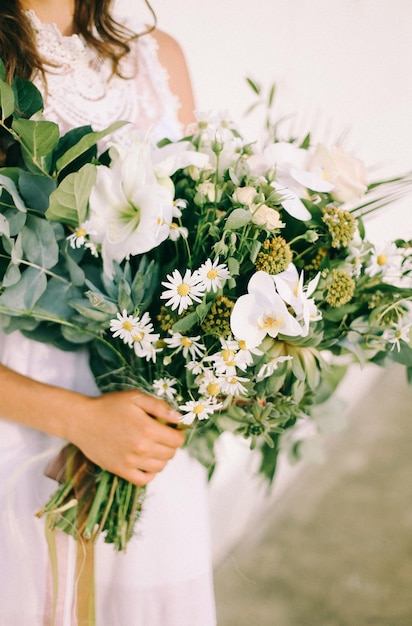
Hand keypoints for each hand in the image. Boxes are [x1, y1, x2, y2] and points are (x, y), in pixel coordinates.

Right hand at [70, 390, 184, 485]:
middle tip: (161, 436)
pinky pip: (143, 479)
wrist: (81, 420)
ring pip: (160, 467)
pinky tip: (145, 462)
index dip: (178, 434)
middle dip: (170, 445)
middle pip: (170, 454)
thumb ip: (160, 407)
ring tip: (152, 447)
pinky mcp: (120, 470)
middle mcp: (141, 448)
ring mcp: (130, 462)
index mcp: (148, 429)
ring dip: (161, 458)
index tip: (172, 429)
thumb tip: (179, 418)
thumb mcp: (135, 398)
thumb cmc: (109, 406)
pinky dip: (149, 473)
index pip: (177, 440)